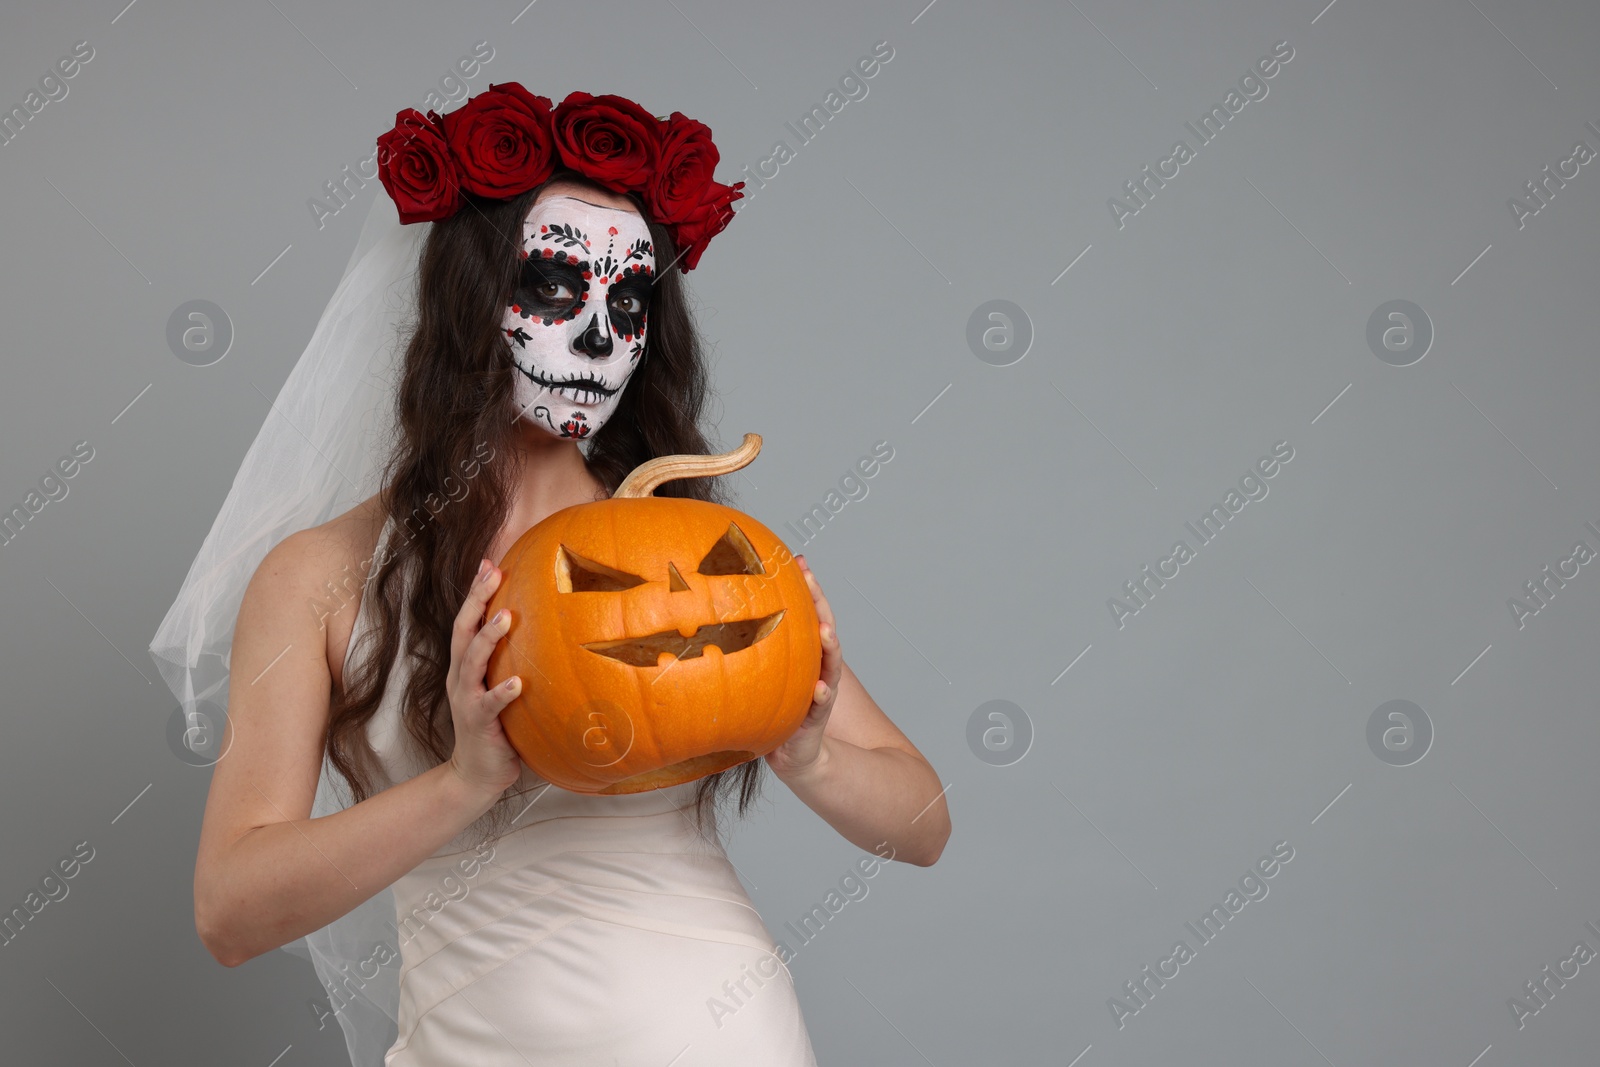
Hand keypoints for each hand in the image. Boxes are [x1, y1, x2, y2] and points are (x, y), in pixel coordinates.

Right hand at [445, 559, 524, 799]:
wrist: (476, 772)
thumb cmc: (494, 725)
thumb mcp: (498, 686)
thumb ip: (510, 661)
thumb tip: (542, 632)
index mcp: (465, 666)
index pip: (467, 621)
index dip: (475, 592)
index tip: (488, 563)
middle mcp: (461, 677)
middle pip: (463, 630)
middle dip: (476, 600)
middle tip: (494, 574)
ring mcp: (467, 699)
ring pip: (471, 661)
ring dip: (488, 638)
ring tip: (507, 617)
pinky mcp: (478, 723)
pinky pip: (490, 705)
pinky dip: (502, 692)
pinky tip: (518, 683)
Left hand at [765, 554, 841, 779]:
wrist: (790, 752)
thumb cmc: (773, 706)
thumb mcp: (763, 671)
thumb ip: (754, 645)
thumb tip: (718, 611)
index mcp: (805, 653)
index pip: (808, 612)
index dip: (806, 587)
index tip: (799, 560)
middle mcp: (817, 666)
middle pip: (823, 628)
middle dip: (819, 603)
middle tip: (810, 579)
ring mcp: (820, 688)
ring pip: (829, 664)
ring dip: (829, 647)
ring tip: (825, 632)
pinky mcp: (815, 715)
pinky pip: (820, 704)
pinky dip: (821, 694)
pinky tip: (818, 688)